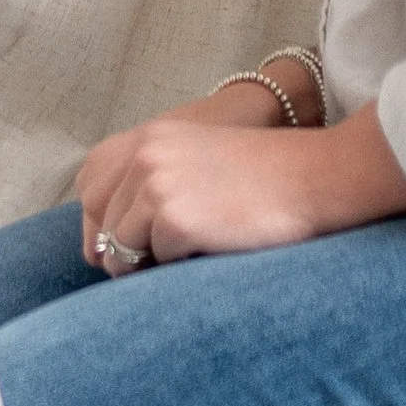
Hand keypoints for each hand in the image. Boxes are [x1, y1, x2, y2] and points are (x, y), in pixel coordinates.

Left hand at [74, 94, 405, 271]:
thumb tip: (101, 247)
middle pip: (101, 228)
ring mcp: (157, 187)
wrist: (317, 177)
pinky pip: (158, 264)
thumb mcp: (195, 159)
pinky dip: (182, 267)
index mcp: (147, 139)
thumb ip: (150, 182)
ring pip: (122, 251)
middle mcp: (144, 157)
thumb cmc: (263, 179)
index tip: (126, 247)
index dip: (102, 226)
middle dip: (125, 254)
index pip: (88, 190)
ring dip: (152, 264)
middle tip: (166, 262)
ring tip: (196, 251)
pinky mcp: (175, 220)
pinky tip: (216, 248)